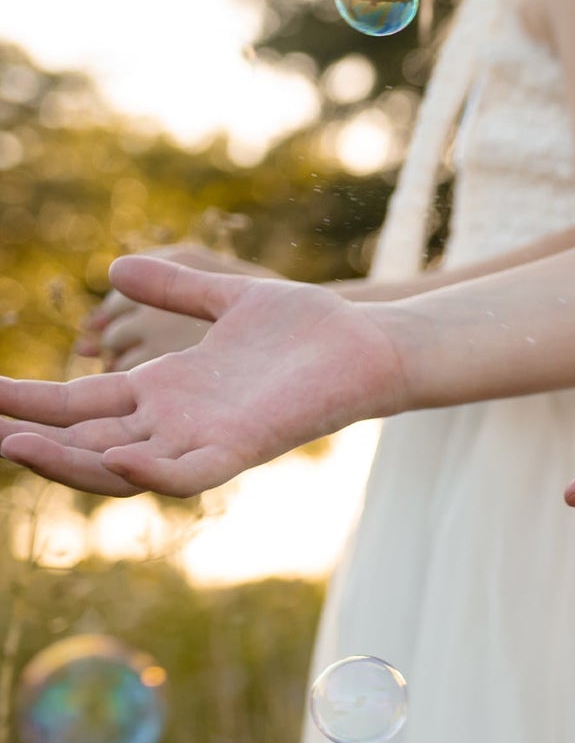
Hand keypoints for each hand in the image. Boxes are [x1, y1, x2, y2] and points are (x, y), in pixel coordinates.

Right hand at [0, 258, 405, 496]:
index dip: (29, 402)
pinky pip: (190, 473)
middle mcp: (177, 422)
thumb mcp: (227, 298)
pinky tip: (117, 458)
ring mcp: (208, 439)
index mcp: (166, 390)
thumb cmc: (308, 329)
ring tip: (16, 446)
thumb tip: (117, 269)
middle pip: (87, 442)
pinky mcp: (246, 446)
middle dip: (35, 441)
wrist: (370, 345)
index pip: (79, 405)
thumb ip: (175, 290)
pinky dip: (153, 471)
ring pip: (124, 466)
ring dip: (73, 463)